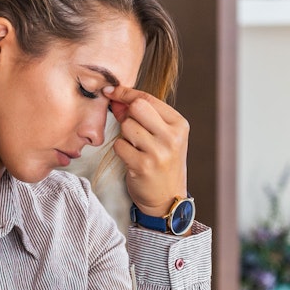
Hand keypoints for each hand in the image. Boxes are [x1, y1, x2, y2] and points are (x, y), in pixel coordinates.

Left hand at [104, 85, 188, 218]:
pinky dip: (121, 150)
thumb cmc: (162, 162)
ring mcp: (158, 152)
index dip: (125, 93)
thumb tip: (114, 96)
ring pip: (126, 126)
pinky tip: (131, 158)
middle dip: (127, 115)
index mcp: (179, 124)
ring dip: (124, 135)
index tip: (110, 91)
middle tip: (131, 128)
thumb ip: (139, 115)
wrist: (167, 198)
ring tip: (135, 147)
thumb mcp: (159, 135)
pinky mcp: (143, 166)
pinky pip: (119, 146)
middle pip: (136, 107)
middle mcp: (172, 136)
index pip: (147, 98)